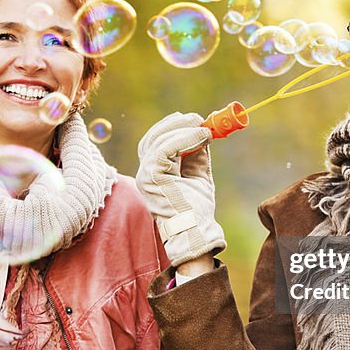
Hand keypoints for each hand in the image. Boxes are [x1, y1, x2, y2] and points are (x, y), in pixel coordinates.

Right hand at [136, 112, 224, 267]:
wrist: (196, 231)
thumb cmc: (197, 209)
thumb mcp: (199, 174)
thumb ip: (197, 154)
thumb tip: (203, 130)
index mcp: (153, 172)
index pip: (155, 142)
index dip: (172, 127)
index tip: (194, 119)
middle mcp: (145, 173)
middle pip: (153, 138)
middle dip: (175, 124)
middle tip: (198, 118)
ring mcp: (146, 175)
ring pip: (158, 141)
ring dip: (183, 129)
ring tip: (204, 128)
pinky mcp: (152, 177)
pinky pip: (164, 149)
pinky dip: (184, 138)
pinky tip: (202, 136)